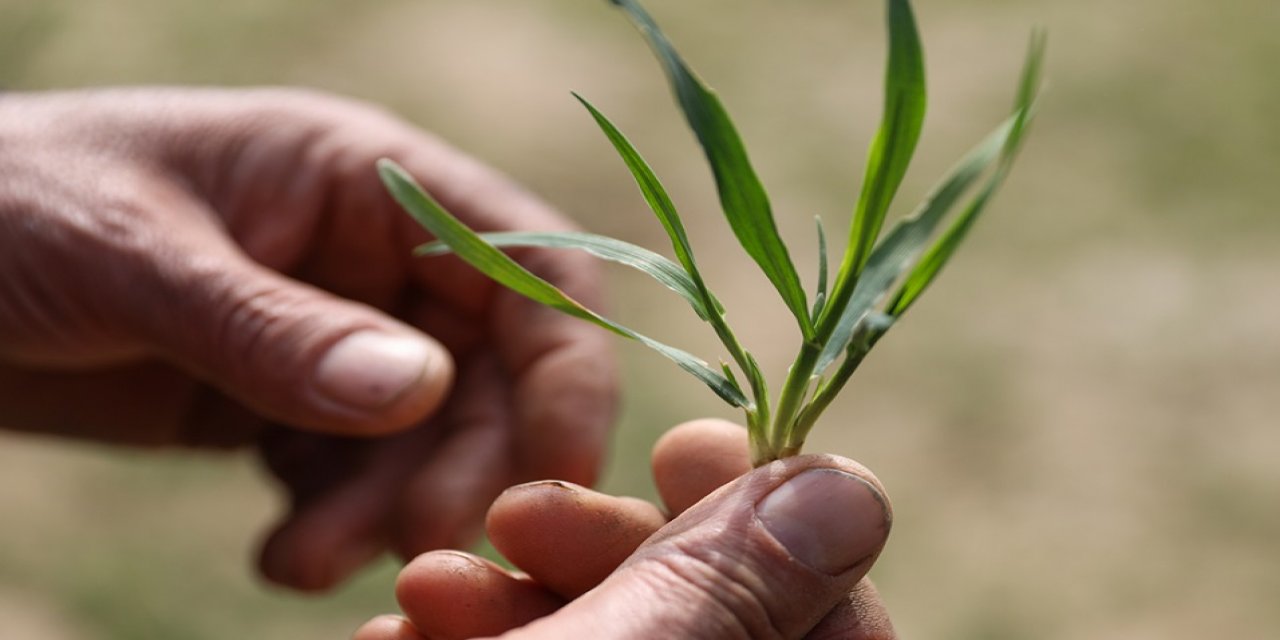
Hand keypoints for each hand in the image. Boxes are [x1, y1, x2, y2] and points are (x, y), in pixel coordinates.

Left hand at [0, 88, 616, 589]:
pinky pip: (347, 476)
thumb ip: (275, 329)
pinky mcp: (281, 403)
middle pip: (487, 370)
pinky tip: (280, 559)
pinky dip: (331, 527)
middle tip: (415, 545)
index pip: (522, 259)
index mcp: (364, 177)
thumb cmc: (5, 204)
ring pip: (421, 439)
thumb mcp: (135, 255)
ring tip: (303, 567)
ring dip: (387, 512)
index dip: (564, 361)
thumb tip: (414, 391)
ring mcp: (329, 334)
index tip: (558, 466)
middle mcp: (371, 258)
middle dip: (463, 462)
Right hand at [357, 419, 895, 638]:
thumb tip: (851, 490)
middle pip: (703, 607)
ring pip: (608, 627)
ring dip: (510, 586)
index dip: (769, 521)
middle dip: (605, 545)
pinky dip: (473, 636)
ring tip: (425, 584)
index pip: (836, 614)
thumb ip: (744, 580)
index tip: (690, 446)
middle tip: (516, 517)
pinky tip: (397, 632)